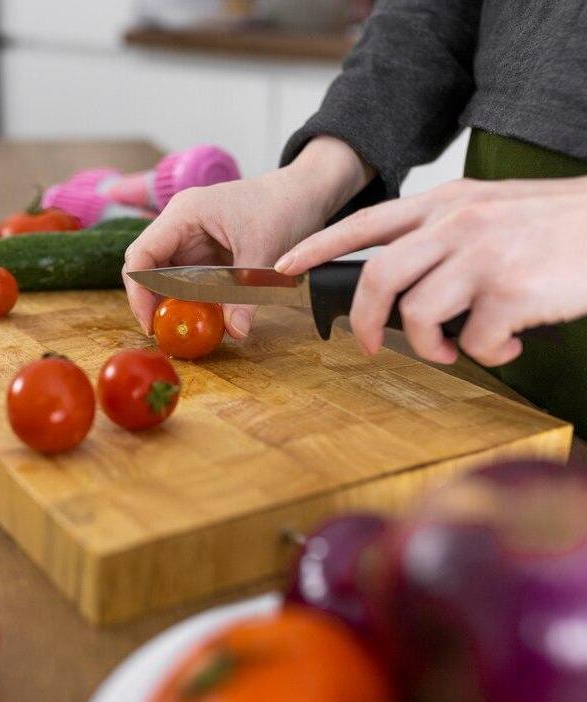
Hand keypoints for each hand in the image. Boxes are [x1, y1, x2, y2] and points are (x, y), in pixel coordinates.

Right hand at [123, 136, 373, 337]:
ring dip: (171, 302)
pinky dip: (190, 298)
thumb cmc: (283, 207)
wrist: (304, 192)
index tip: (151, 323)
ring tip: (184, 328)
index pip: (141, 255)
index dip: (139, 292)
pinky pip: (185, 278)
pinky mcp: (202, 250)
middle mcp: (179, 224)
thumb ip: (245, 295)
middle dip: (152, 301)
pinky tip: (202, 316)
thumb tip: (236, 333)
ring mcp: (189, 237)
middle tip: (165, 332)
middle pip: (146, 267)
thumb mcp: (264, 254)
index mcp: (184, 214)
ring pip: (164, 275)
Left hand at [275, 177, 586, 365]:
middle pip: (377, 277)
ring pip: (419, 314)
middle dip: (363, 320)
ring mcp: (483, 257)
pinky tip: (509, 346)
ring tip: (457, 348)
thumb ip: (445, 234)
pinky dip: (488, 356)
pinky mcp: (511, 293)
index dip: (317, 247)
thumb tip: (408, 280)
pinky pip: (475, 342)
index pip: (365, 223)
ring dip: (431, 346)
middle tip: (368, 345)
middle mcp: (457, 224)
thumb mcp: (493, 209)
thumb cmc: (559, 226)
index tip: (284, 268)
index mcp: (446, 203)